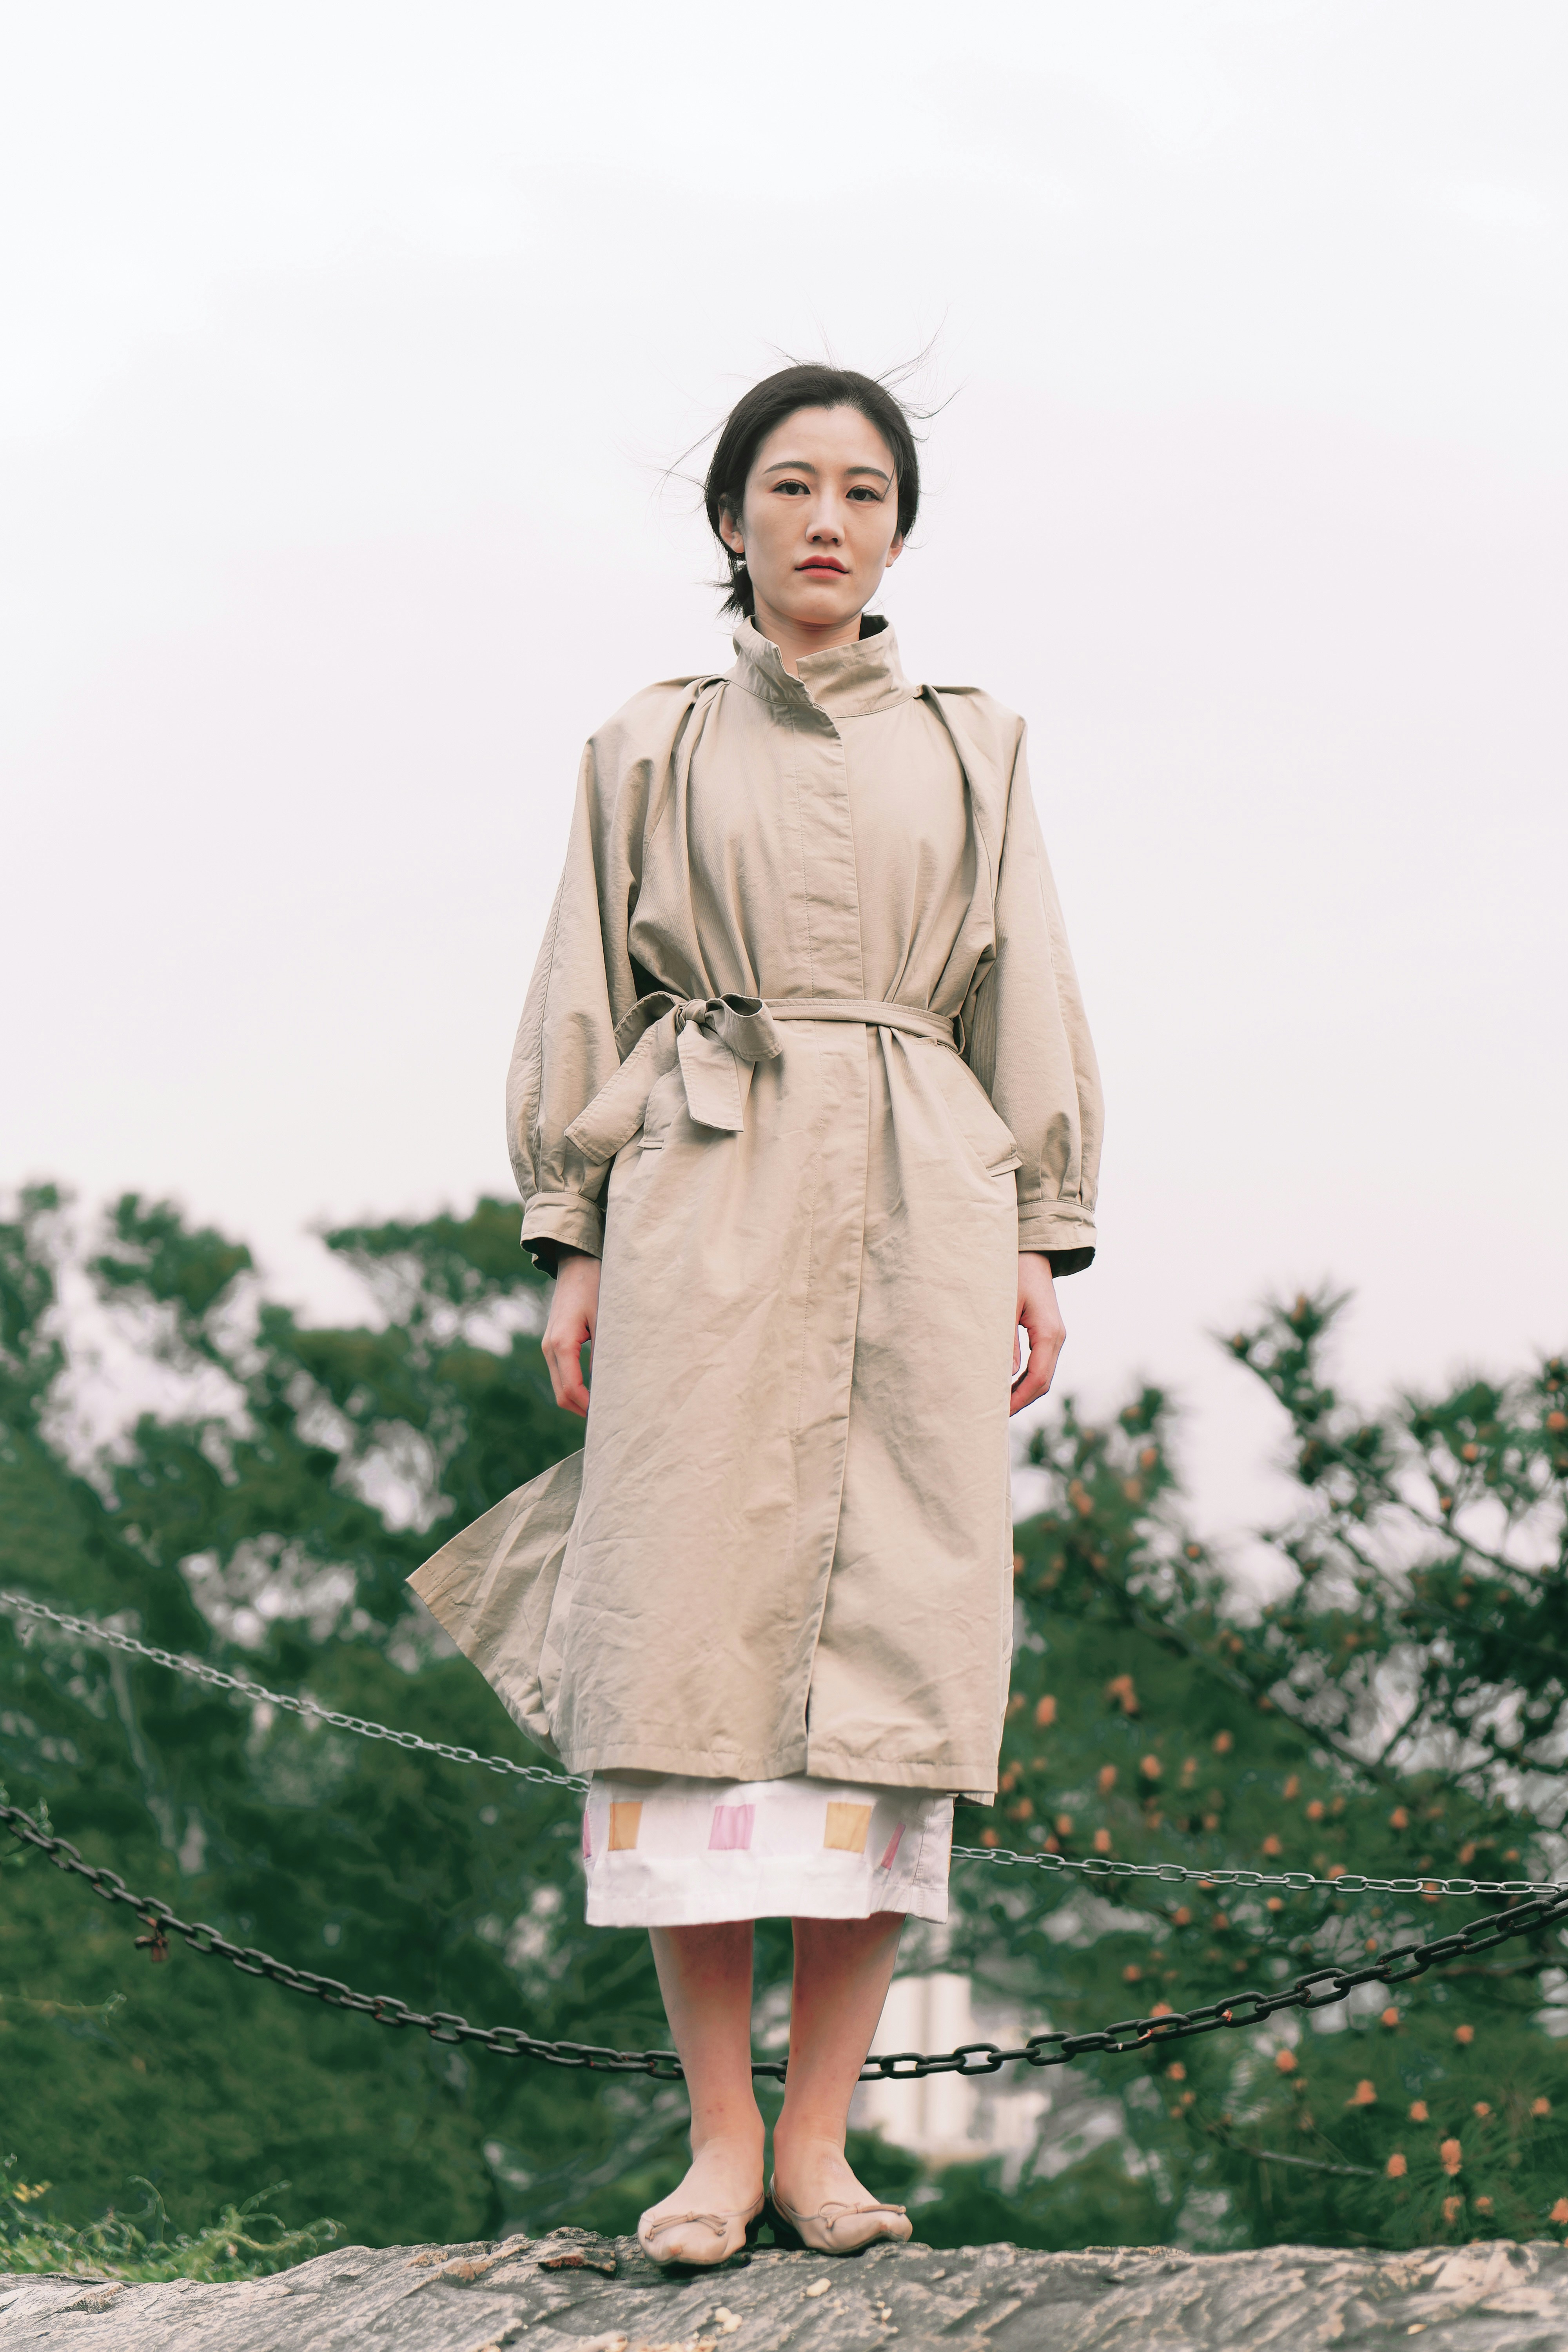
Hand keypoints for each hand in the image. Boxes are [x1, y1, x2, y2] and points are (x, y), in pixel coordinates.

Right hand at [542, 1249, 600, 1416]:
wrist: (576, 1265)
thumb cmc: (594, 1288)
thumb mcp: (605, 1320)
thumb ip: (604, 1353)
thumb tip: (609, 1385)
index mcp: (562, 1343)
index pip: (571, 1388)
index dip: (587, 1407)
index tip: (607, 1417)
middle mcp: (549, 1347)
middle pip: (561, 1394)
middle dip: (581, 1410)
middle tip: (607, 1420)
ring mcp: (548, 1346)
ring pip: (559, 1385)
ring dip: (577, 1400)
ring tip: (603, 1408)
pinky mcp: (552, 1342)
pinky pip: (560, 1373)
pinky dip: (573, 1387)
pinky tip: (593, 1390)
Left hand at [1010, 1253, 1064, 1415]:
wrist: (1031, 1253)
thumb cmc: (1013, 1274)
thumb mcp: (1004, 1306)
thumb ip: (1006, 1342)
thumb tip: (1005, 1376)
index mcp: (1049, 1333)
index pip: (1037, 1378)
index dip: (1019, 1399)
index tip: (999, 1412)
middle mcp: (1057, 1337)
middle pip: (1043, 1382)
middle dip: (1021, 1401)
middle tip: (995, 1415)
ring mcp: (1055, 1336)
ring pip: (1043, 1375)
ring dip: (1023, 1392)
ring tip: (998, 1404)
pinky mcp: (1048, 1333)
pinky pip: (1041, 1364)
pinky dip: (1026, 1379)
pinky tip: (1007, 1385)